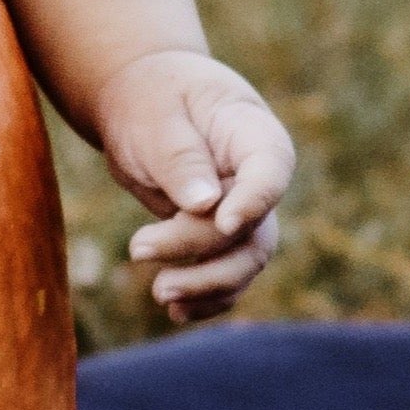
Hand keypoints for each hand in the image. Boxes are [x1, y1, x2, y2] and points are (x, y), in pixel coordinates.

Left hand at [92, 50, 293, 323]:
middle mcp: (259, 179)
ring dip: (207, 284)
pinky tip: (176, 311)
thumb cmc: (152, 98)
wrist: (143, 103)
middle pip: (251, 227)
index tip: (222, 221)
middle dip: (201, 247)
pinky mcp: (223, 236)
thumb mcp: (157, 115)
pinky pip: (228, 273)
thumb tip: (203, 205)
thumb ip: (180, 156)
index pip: (270, 171)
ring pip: (244, 260)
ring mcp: (245, 211)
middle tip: (138, 250)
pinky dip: (207, 297)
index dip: (254, 201)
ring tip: (159, 293)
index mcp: (254, 135)